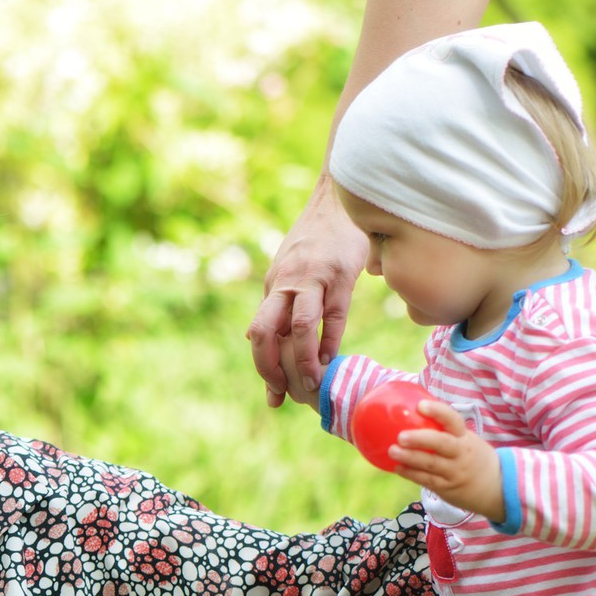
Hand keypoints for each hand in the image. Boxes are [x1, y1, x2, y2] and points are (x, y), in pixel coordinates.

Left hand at [247, 175, 366, 407]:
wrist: (337, 201)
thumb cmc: (316, 242)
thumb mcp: (287, 271)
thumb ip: (277, 303)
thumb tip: (254, 337)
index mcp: (273, 286)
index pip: (259, 333)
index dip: (263, 365)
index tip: (273, 395)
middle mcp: (286, 283)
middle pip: (266, 331)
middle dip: (270, 367)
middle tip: (283, 393)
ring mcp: (313, 279)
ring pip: (300, 326)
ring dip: (303, 360)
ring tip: (310, 383)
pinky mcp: (340, 275)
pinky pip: (333, 314)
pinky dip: (329, 340)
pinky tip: (330, 358)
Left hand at [390, 401, 504, 520]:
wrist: (497, 487)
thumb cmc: (473, 457)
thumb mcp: (466, 441)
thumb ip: (446, 431)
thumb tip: (414, 414)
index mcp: (464, 437)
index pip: (453, 420)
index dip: (438, 411)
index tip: (421, 405)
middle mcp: (461, 453)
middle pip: (441, 443)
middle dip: (420, 439)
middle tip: (401, 436)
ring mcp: (454, 472)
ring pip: (430, 464)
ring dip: (410, 458)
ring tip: (393, 451)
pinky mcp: (447, 488)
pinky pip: (427, 480)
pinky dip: (411, 474)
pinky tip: (398, 468)